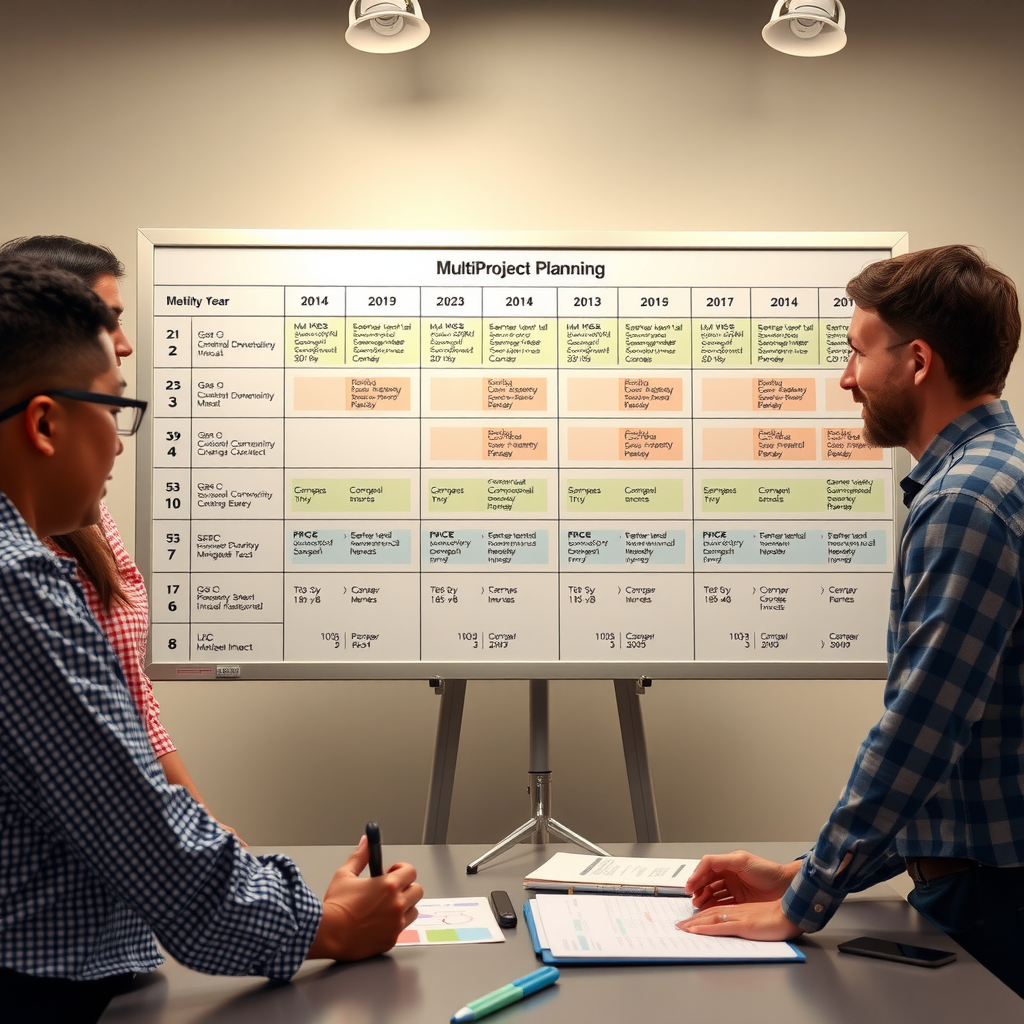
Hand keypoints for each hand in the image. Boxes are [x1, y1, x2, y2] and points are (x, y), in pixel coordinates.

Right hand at [307, 837, 422, 960]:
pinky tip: (379, 922)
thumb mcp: (345, 875)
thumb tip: (366, 843)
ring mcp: (396, 924)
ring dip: (404, 906)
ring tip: (386, 907)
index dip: (402, 870)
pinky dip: (394, 924)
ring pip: (413, 910)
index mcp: (388, 885)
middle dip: (406, 888)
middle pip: (417, 891)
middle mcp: (397, 904)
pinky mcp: (391, 940)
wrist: (327, 934)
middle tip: (391, 890)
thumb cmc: (335, 906)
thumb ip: (360, 857)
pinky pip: (401, 928)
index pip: (411, 871)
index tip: (393, 872)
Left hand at [677, 899, 802, 941]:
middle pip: (709, 913)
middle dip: (692, 920)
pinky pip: (721, 927)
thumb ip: (747, 920)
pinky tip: (695, 931)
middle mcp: (736, 911)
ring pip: (711, 918)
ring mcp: (739, 917)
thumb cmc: (781, 917)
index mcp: (740, 909)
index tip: (689, 922)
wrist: (792, 913)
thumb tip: (738, 927)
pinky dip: (706, 929)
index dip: (700, 916)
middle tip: (679, 925)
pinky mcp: (744, 925)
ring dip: (694, 924)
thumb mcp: (760, 918)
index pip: (715, 910)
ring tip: (681, 928)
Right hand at [685, 851, 799, 909]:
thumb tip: (702, 866)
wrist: (787, 888)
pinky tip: (710, 911)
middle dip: (698, 890)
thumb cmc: (767, 871)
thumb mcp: (741, 861)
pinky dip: (715, 908)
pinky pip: (723, 906)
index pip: (707, 869)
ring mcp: (735, 890)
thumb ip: (719, 861)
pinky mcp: (741, 903)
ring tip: (699, 905)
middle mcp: (730, 876)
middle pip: (708, 882)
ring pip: (714, 894)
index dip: (696, 877)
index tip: (690, 886)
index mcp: (729, 864)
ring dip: (705, 899)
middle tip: (693, 898)